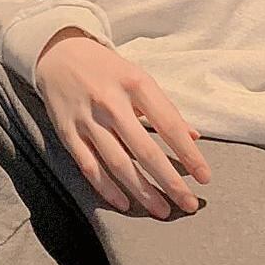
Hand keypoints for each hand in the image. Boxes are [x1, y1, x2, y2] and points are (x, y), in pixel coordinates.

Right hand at [34, 28, 211, 218]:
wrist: (59, 54)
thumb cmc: (108, 70)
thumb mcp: (139, 79)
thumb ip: (165, 109)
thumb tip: (194, 137)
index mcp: (135, 84)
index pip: (168, 124)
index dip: (188, 153)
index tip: (205, 177)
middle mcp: (111, 102)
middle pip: (144, 150)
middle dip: (169, 181)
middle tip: (188, 204)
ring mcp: (87, 119)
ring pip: (117, 164)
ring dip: (142, 191)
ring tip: (162, 210)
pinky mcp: (68, 133)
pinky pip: (89, 167)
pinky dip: (107, 188)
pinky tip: (125, 203)